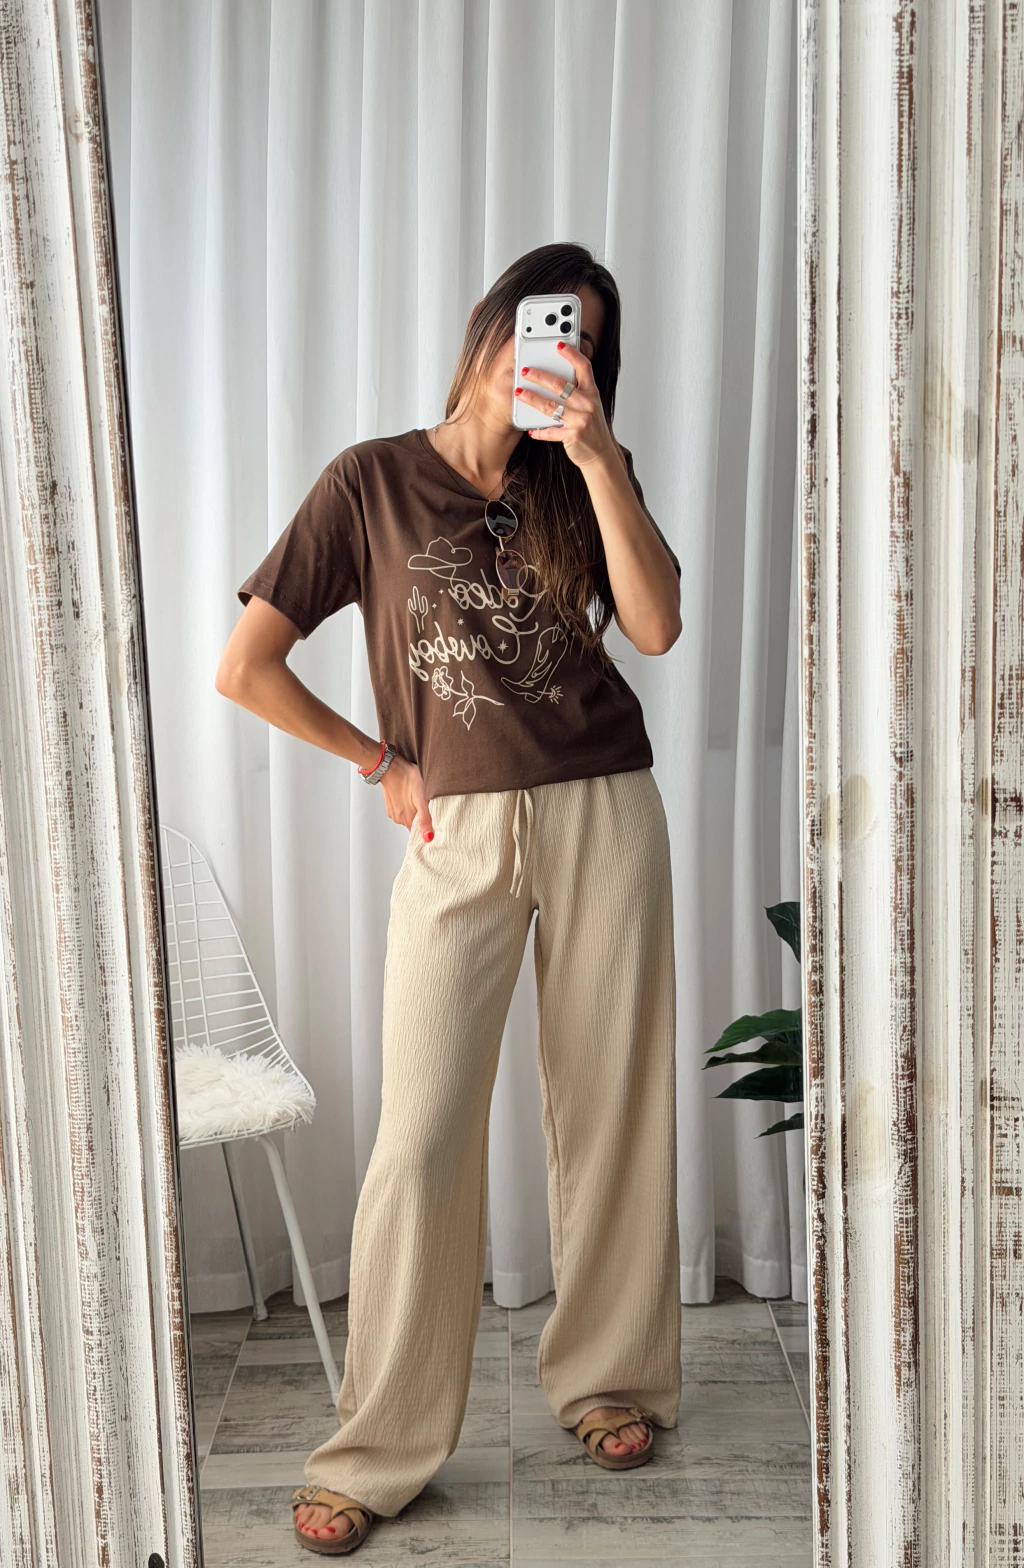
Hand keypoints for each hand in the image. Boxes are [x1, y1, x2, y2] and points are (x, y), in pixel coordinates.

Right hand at [380, 754, 434, 840]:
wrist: (390, 766)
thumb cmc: (408, 778)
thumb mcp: (422, 798)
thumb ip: (425, 819)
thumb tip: (428, 838)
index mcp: (407, 820)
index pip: (418, 833)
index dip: (426, 830)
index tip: (432, 824)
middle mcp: (398, 819)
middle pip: (413, 825)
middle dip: (421, 819)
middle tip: (427, 806)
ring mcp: (393, 812)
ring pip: (407, 816)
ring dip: (413, 811)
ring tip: (417, 799)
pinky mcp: (390, 805)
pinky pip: (401, 809)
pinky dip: (406, 805)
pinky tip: (409, 795)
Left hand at [515, 341, 615, 467]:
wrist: (600, 454)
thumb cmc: (591, 428)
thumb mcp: (590, 406)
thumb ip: (577, 392)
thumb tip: (553, 378)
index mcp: (592, 393)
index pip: (584, 367)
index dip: (572, 354)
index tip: (559, 344)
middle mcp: (587, 404)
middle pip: (560, 385)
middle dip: (540, 376)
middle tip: (525, 370)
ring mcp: (580, 420)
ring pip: (550, 406)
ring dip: (532, 398)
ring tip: (519, 392)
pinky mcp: (572, 436)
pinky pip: (550, 431)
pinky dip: (539, 431)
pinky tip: (531, 430)